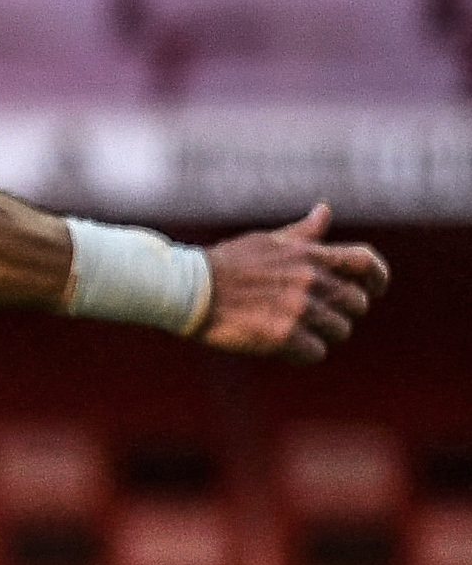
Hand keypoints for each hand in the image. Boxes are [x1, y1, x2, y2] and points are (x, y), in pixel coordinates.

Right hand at [196, 204, 389, 363]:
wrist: (187, 290)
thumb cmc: (226, 265)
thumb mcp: (267, 242)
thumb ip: (303, 233)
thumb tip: (325, 210)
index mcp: (309, 255)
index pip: (365, 262)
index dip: (377, 277)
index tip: (374, 290)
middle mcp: (309, 280)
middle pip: (356, 303)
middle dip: (341, 312)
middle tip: (316, 317)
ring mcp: (297, 308)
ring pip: (339, 330)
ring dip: (321, 334)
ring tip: (295, 332)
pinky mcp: (282, 335)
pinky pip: (315, 353)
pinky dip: (302, 353)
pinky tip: (281, 346)